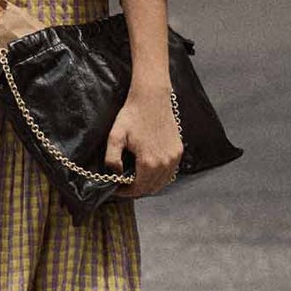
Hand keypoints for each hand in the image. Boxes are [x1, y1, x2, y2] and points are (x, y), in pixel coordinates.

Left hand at [106, 82, 181, 197]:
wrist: (151, 99)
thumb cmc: (132, 115)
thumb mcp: (115, 136)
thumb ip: (112, 158)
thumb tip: (116, 174)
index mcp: (149, 162)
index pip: (138, 188)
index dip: (126, 192)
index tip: (117, 188)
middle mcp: (164, 163)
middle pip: (151, 188)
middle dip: (137, 190)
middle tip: (125, 186)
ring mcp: (174, 157)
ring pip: (162, 182)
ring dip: (149, 184)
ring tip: (136, 180)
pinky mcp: (178, 151)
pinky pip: (170, 172)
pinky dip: (160, 176)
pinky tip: (149, 171)